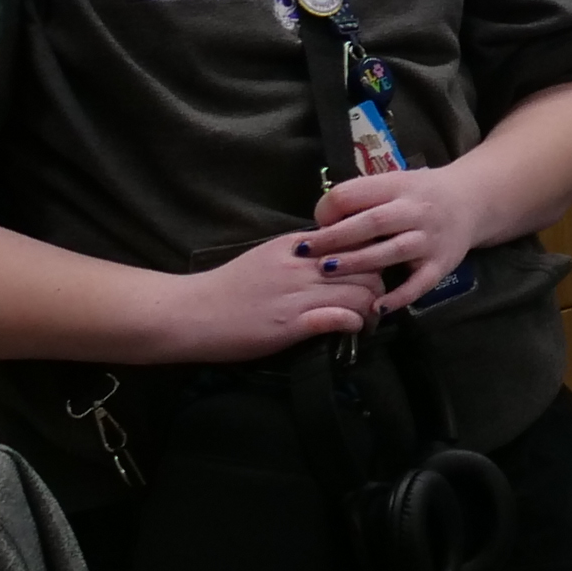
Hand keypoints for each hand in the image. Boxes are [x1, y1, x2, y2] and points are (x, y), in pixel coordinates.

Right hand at [166, 224, 381, 360]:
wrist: (192, 312)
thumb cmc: (229, 286)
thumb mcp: (269, 256)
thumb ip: (302, 252)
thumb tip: (335, 253)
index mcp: (298, 245)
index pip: (356, 241)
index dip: (373, 258)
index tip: (373, 273)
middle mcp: (303, 266)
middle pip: (368, 268)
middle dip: (379, 286)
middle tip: (376, 302)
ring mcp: (298, 295)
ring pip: (361, 293)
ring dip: (372, 310)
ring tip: (367, 320)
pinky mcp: (292, 325)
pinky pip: (339, 318)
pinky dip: (353, 323)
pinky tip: (350, 329)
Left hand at [307, 158, 505, 313]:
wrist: (472, 200)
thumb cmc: (420, 194)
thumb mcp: (394, 183)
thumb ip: (363, 198)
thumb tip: (321, 221)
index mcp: (399, 186)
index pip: (357, 193)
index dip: (330, 208)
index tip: (316, 223)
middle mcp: (417, 210)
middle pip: (372, 222)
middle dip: (335, 237)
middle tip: (306, 251)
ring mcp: (431, 238)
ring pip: (392, 251)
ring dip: (358, 262)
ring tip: (328, 271)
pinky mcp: (443, 264)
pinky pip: (420, 284)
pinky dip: (399, 296)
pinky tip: (377, 307)